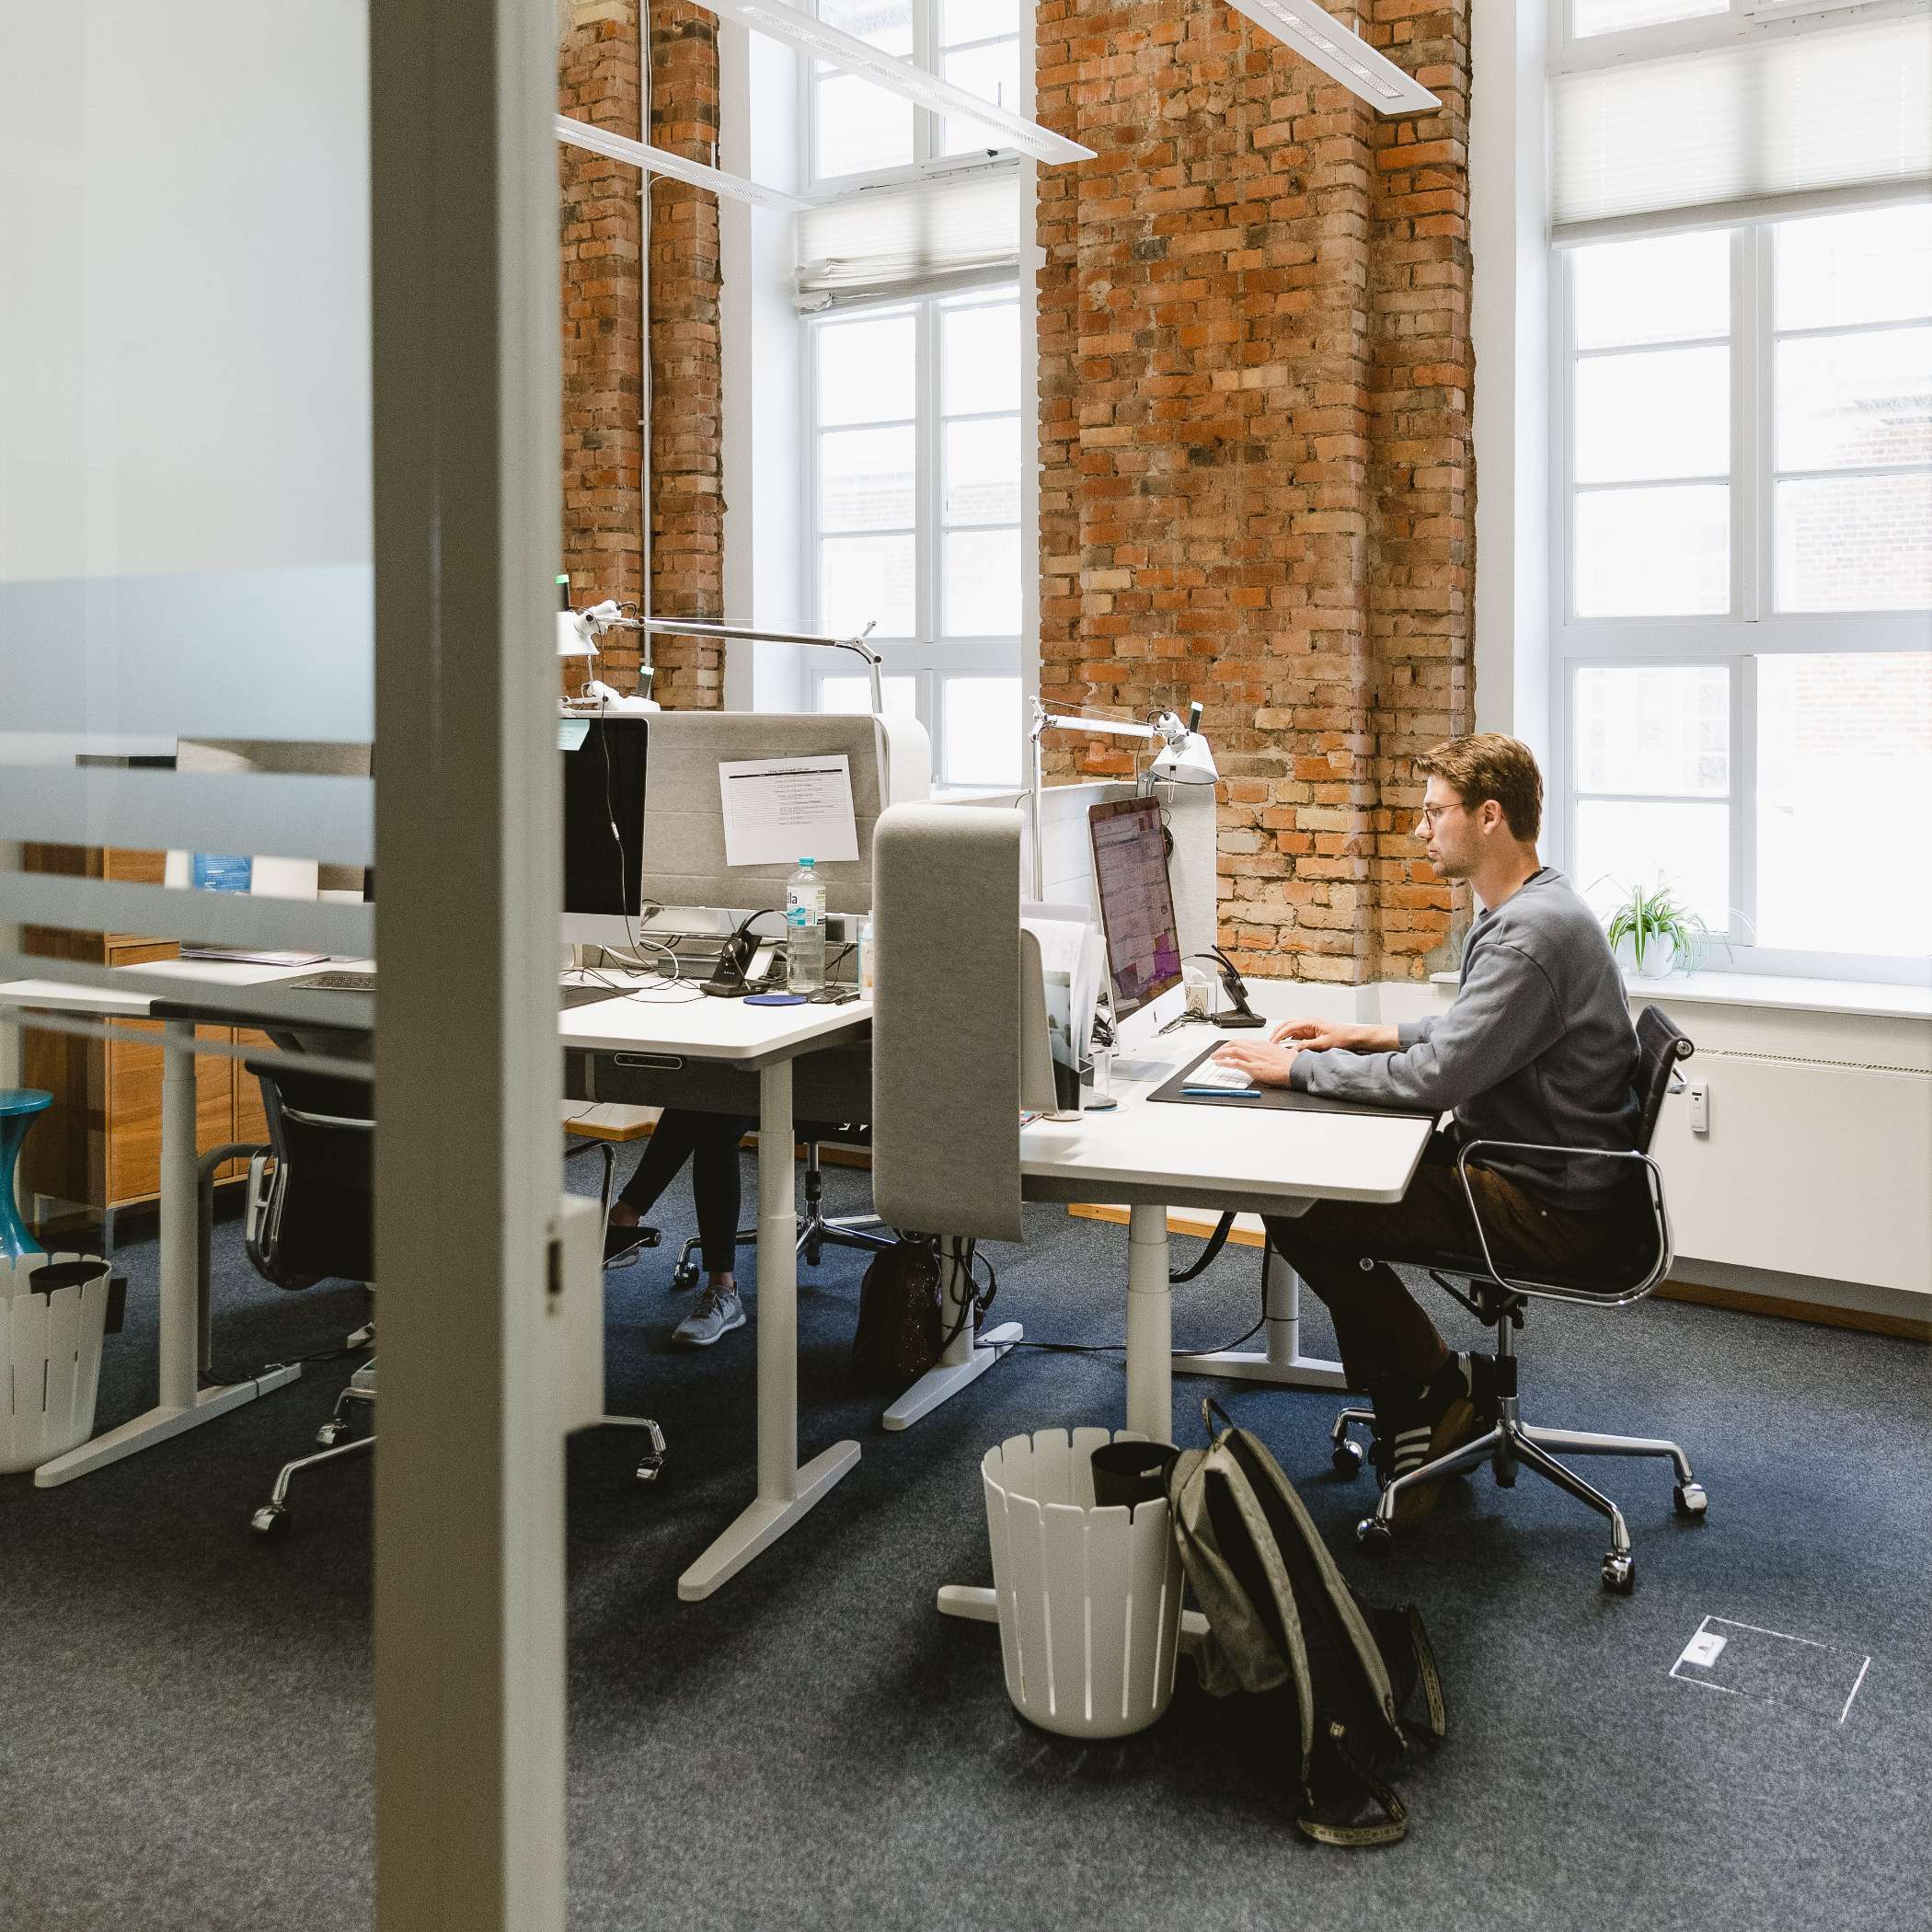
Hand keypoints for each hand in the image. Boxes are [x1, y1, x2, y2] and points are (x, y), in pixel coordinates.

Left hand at [1213, 1039, 1300, 1087]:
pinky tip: (1219, 1064)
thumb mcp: (1279, 1053)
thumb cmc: (1292, 1062)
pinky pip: (1235, 1063)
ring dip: (1220, 1054)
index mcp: (1262, 1045)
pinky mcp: (1254, 1068)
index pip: (1243, 1041)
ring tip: (1214, 1058)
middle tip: (1217, 1053)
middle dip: (1223, 1048)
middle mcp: (1256, 1048)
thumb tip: (1268, 1056)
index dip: (1232, 1044)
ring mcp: (1254, 1058)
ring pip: (1232, 1051)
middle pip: (1235, 1044)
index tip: (1227, 1048)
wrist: (1297, 1068)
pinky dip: (1224, 1062)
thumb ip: (1271, 1053)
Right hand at [1266, 1017, 1395, 1052]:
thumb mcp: (1323, 1044)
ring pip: (1290, 1028)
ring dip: (1281, 1035)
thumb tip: (1293, 1050)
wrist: (1351, 1037)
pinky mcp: (1310, 1031)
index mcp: (1310, 1022)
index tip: (1272, 1043)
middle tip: (1269, 1042)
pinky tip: (1284, 1044)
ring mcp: (1309, 1026)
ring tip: (1273, 1043)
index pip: (1289, 1027)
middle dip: (1276, 1033)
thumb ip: (1307, 1046)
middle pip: (1286, 1025)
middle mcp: (1308, 1022)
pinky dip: (1288, 1038)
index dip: (1279, 1035)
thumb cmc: (1341, 1037)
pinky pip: (1295, 1033)